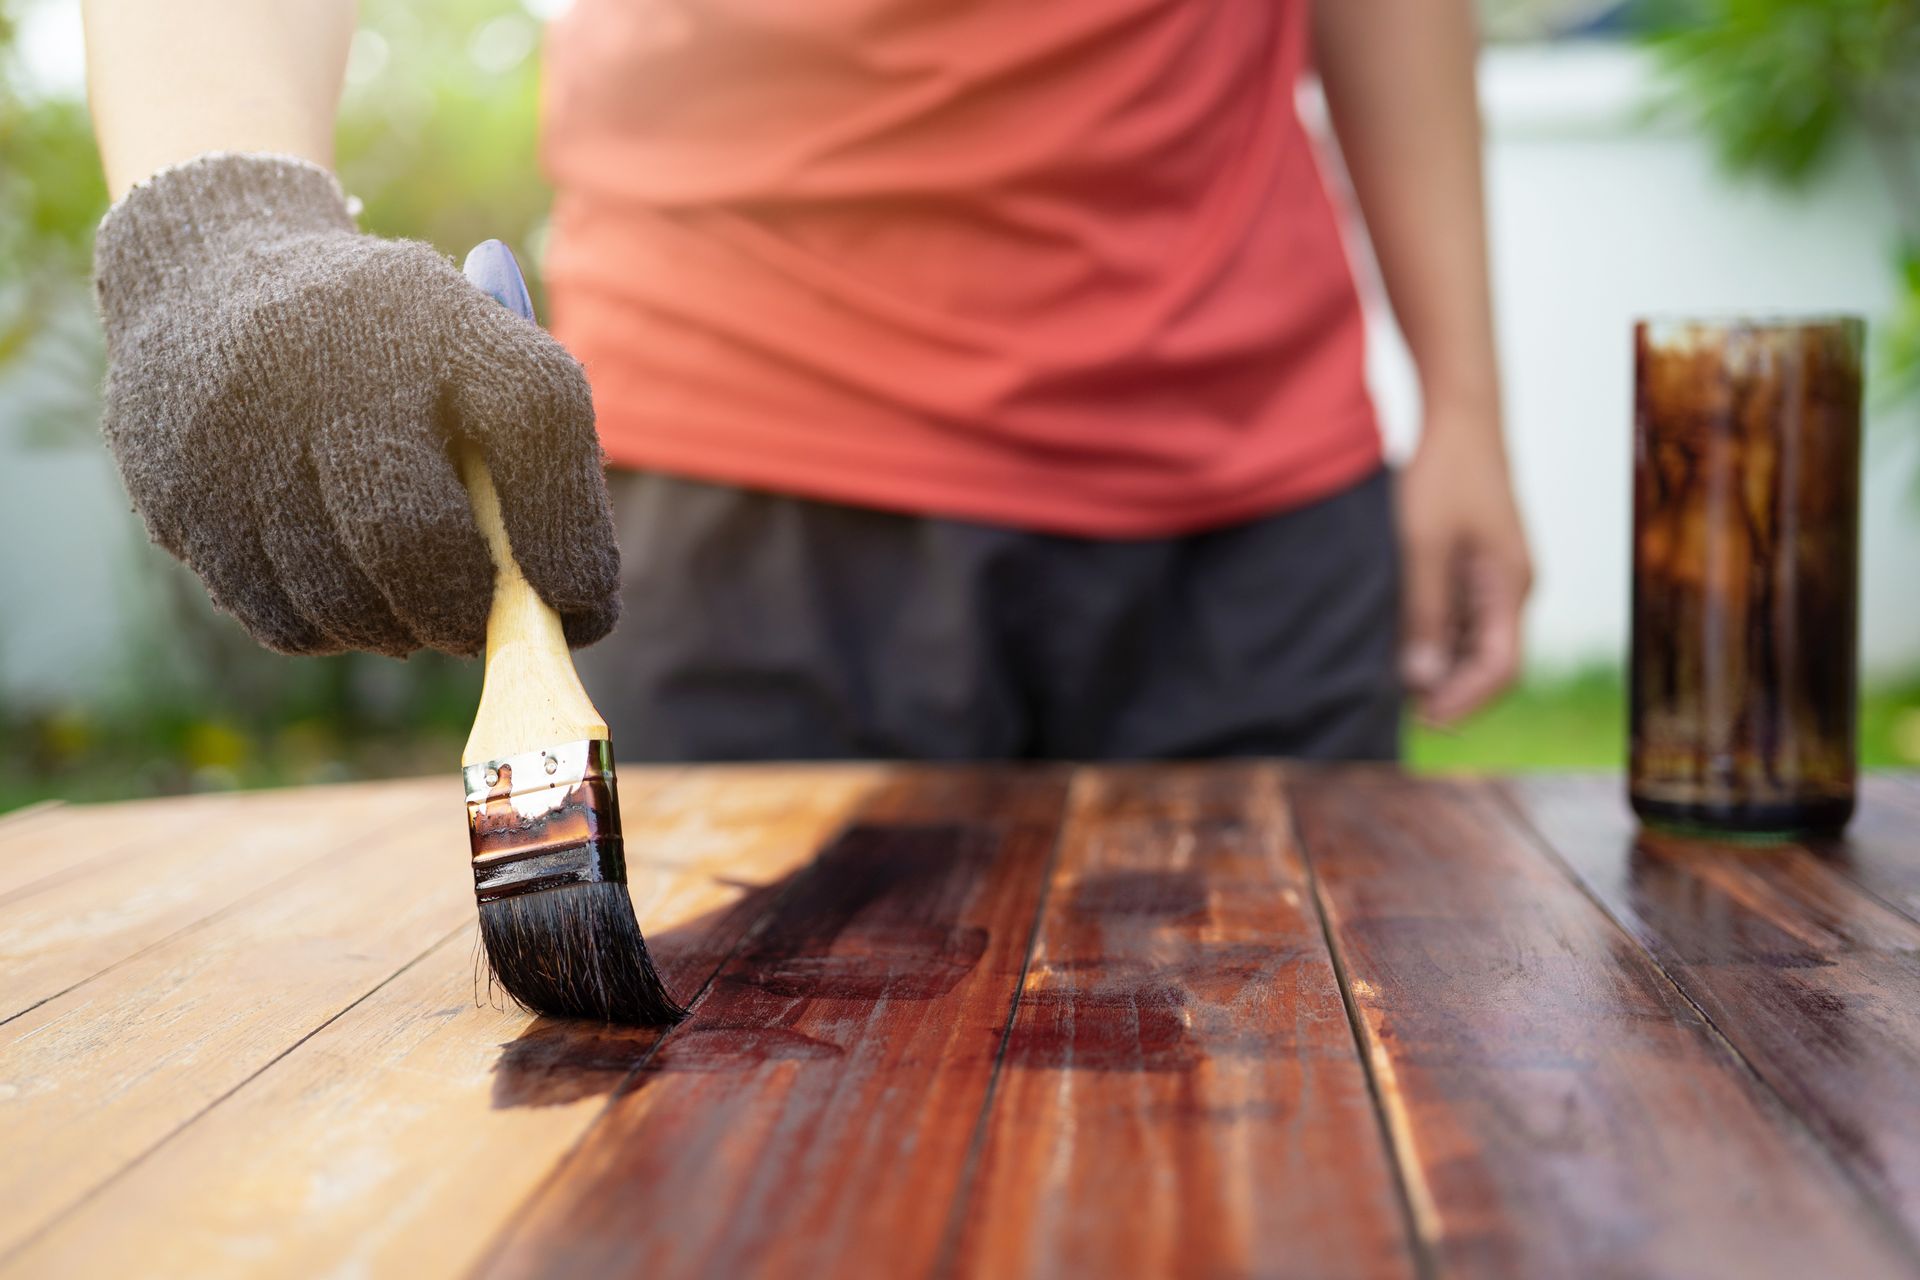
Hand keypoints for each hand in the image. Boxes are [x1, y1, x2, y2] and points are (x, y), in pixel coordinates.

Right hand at [93, 153, 618, 657]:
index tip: (584, 606)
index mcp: (443, 315)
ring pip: (341, 599)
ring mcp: (243, 424)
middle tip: (480, 629)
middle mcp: (336, 357)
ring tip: (410, 608)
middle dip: (464, 614)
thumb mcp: (472, 361)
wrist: (208, 274)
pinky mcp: (181, 489)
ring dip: (396, 631)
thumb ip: (535, 467)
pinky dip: (329, 628)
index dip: (571, 540)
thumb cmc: (392, 354)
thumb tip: (573, 615)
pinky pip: (279, 615)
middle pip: (414, 540)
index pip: (538, 421)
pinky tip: (339, 588)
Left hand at [1395, 410, 1532, 724]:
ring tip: (1393, 684)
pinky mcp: (1478, 565)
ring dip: (1441, 666)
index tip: (1425, 722)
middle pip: (1489, 662)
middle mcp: (1512, 589)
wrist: (1459, 418)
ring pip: (1474, 641)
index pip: (1501, 668)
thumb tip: (1422, 683)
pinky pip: (1463, 615)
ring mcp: (1497, 578)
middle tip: (1401, 713)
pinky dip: (1436, 636)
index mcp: (1510, 586)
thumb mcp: (1423, 547)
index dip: (1465, 701)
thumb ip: (1425, 614)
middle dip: (1450, 691)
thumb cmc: (1442, 476)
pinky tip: (1400, 643)